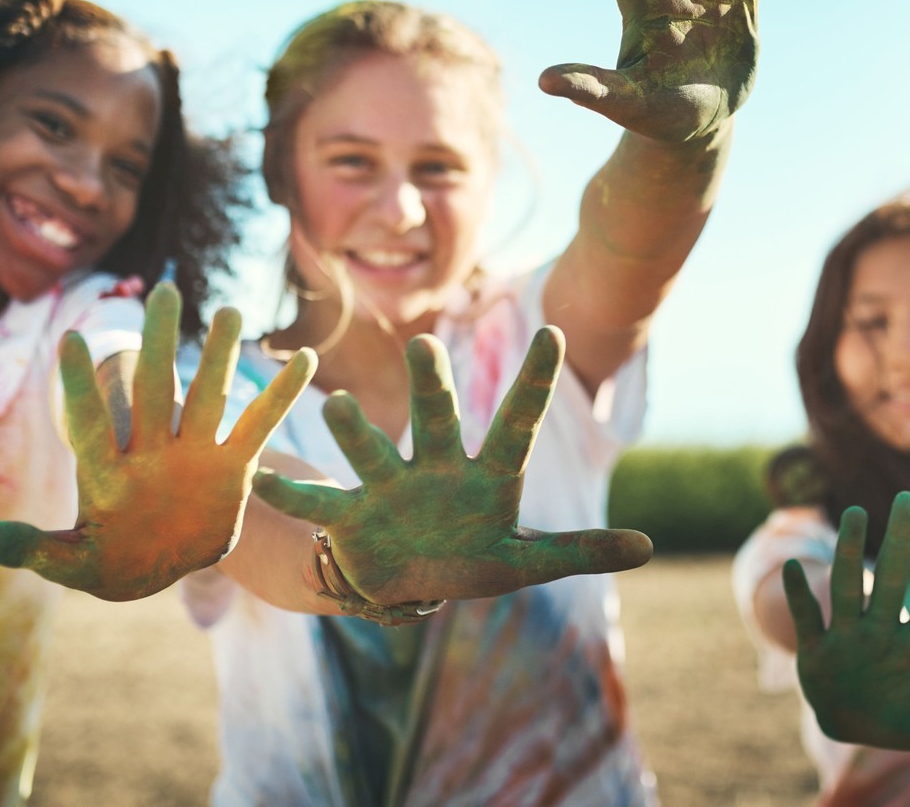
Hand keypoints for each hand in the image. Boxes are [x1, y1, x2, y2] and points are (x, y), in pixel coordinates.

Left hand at [0, 283, 312, 599]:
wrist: (161, 566)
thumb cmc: (108, 563)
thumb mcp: (70, 564)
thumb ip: (31, 550)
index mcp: (108, 475)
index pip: (92, 425)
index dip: (82, 388)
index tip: (70, 341)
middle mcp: (152, 452)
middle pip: (155, 391)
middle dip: (160, 343)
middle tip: (165, 292)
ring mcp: (194, 455)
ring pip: (208, 397)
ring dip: (220, 356)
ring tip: (229, 312)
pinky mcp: (232, 468)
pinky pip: (258, 426)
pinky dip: (280, 395)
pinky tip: (303, 358)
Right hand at [253, 326, 652, 604]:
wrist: (405, 578)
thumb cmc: (471, 559)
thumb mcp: (526, 563)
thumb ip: (581, 551)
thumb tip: (650, 546)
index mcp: (486, 476)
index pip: (517, 422)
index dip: (534, 382)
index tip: (552, 331)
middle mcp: (433, 467)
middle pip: (435, 419)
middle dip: (429, 385)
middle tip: (425, 347)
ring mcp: (387, 487)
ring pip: (369, 452)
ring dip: (352, 432)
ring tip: (337, 407)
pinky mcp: (348, 519)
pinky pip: (317, 508)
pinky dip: (291, 500)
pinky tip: (259, 485)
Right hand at [782, 491, 909, 757]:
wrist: (850, 720)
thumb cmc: (897, 718)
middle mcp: (881, 632)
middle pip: (892, 580)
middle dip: (899, 542)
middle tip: (908, 499)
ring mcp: (848, 636)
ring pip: (848, 588)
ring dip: (849, 553)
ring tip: (854, 514)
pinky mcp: (816, 649)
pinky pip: (807, 617)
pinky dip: (798, 595)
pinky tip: (793, 567)